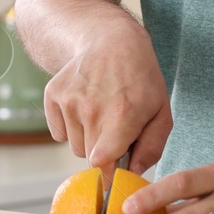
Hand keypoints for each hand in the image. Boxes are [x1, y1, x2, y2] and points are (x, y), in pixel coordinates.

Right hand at [42, 18, 171, 173]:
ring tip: (101, 112)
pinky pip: (59, 133)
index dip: (112, 170)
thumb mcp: (161, 111)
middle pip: (90, 158)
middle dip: (104, 150)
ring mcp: (69, 101)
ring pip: (75, 146)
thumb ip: (152, 147)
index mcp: (122, 115)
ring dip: (88, 138)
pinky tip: (84, 105)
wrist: (111, 40)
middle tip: (115, 127)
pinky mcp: (53, 95)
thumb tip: (133, 172)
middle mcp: (91, 109)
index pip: (103, 164)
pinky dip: (71, 127)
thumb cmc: (140, 79)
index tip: (118, 165)